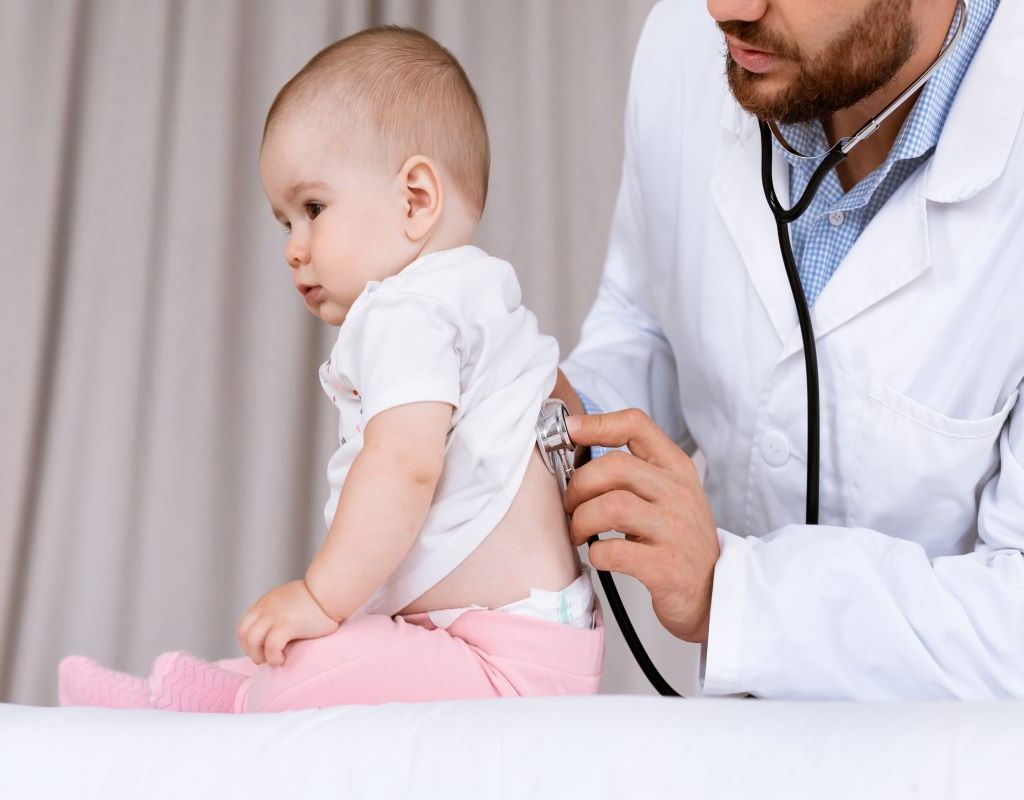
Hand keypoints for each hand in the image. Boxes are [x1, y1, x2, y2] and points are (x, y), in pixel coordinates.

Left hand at [236, 580, 340, 665]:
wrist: (330, 592)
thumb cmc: (318, 600)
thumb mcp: (289, 600)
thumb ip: (279, 611)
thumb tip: (278, 631)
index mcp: (265, 603)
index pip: (243, 625)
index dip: (248, 642)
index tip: (261, 650)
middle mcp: (266, 608)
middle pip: (243, 634)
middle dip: (251, 651)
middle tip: (266, 658)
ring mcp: (274, 616)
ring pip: (252, 641)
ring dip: (259, 656)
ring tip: (274, 660)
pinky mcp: (286, 625)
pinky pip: (270, 647)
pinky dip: (274, 658)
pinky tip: (283, 659)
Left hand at [564, 408, 719, 642]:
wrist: (712, 591)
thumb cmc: (679, 539)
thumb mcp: (668, 494)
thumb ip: (633, 471)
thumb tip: (577, 451)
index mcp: (676, 469)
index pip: (636, 425)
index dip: (597, 424)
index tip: (571, 432)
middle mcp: (679, 494)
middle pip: (614, 466)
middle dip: (578, 485)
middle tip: (571, 504)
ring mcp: (675, 530)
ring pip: (611, 506)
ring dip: (582, 519)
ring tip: (579, 531)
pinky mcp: (666, 567)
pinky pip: (614, 551)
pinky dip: (595, 554)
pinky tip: (599, 556)